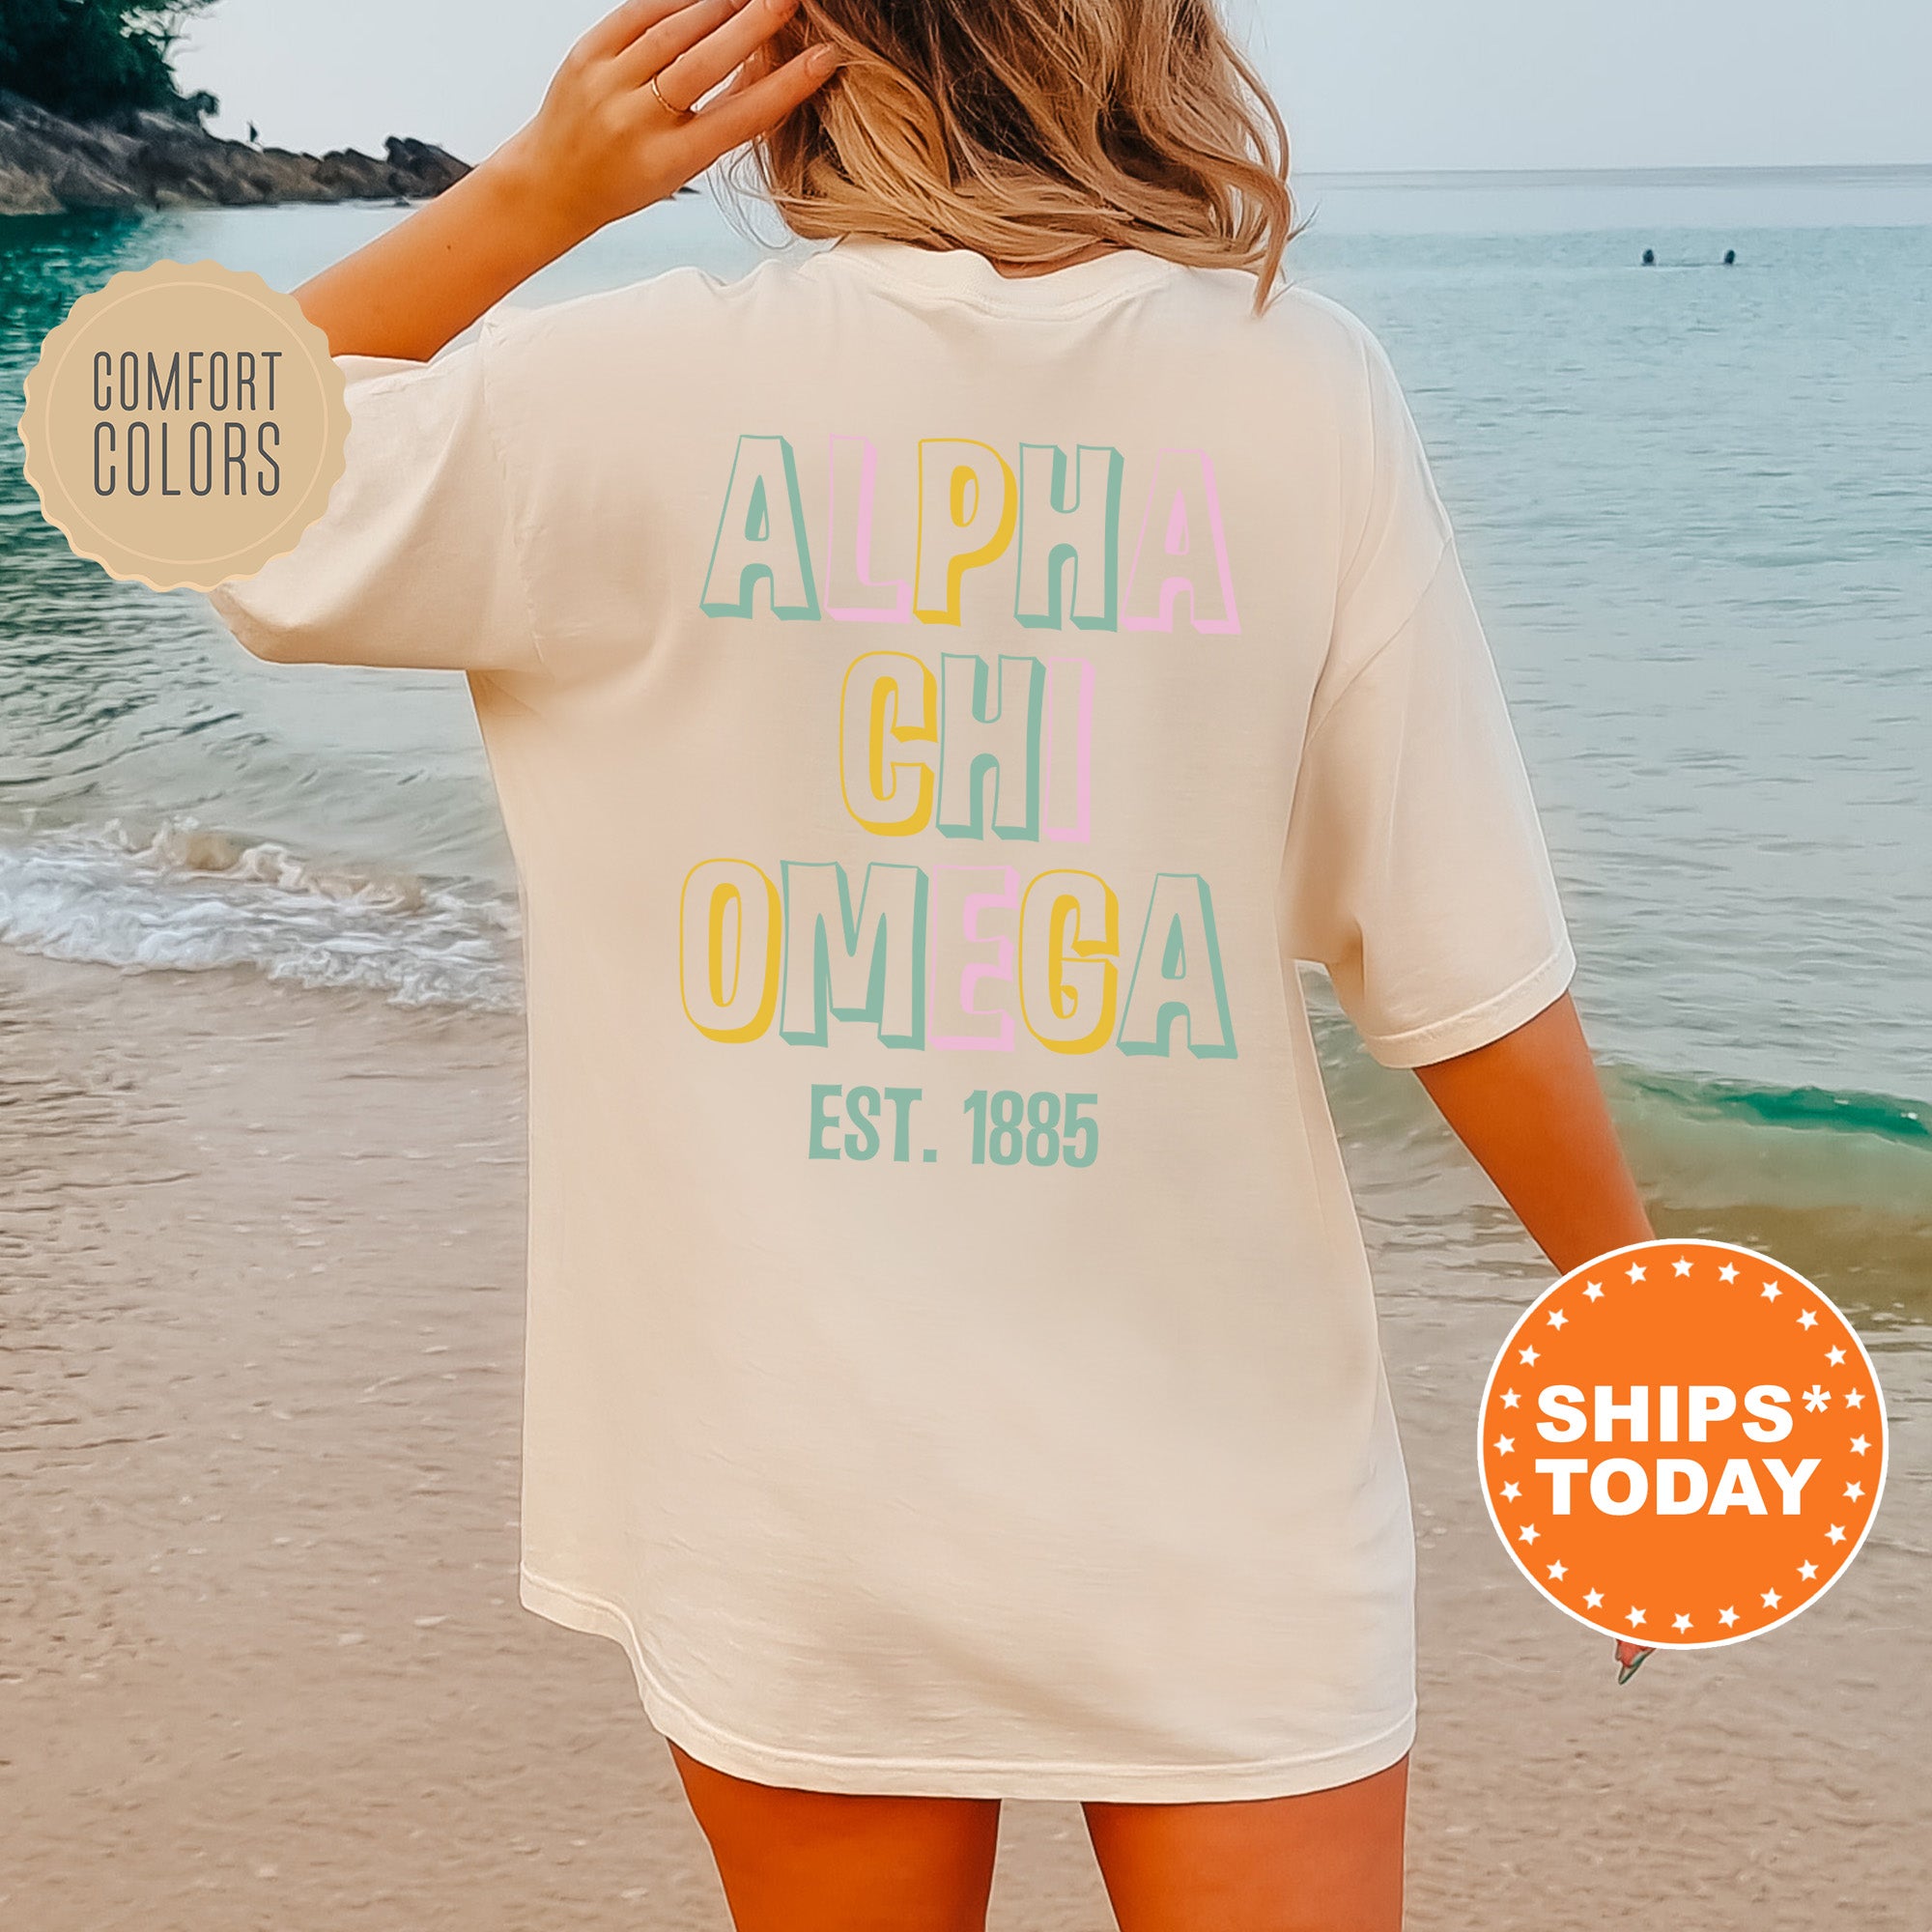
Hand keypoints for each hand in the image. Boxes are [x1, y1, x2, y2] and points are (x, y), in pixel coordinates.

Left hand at [488, 0, 837, 246]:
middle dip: (753, 26)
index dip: (785, 87)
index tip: (822, 59)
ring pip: (674, 31)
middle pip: (705, 63)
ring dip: (720, 6)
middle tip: (788, 1)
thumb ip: (722, 121)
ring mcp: (607, 84)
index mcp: (669, 160)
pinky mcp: (586, 53)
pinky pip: (639, 13)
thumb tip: (772, 71)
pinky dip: (677, 0)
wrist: (553, 182)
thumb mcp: (683, 165)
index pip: (739, 118)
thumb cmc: (630, 178)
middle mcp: (636, 122)